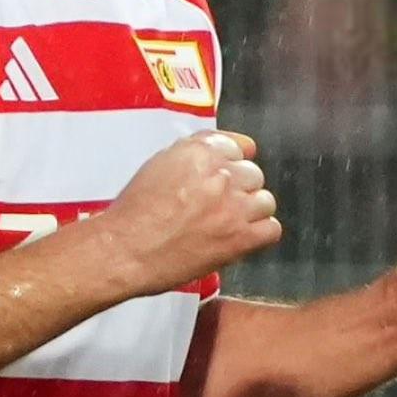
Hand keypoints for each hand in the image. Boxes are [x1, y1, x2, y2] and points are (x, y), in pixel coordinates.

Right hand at [92, 130, 281, 297]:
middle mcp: (221, 174)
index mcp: (200, 151)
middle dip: (239, 188)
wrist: (124, 249)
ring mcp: (233, 206)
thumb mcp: (161, 164)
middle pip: (254, 174)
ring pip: (266, 201)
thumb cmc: (135, 210)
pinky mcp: (239, 238)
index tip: (223, 177)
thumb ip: (195, 152)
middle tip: (218, 205)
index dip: (229, 165)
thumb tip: (232, 149)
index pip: (237, 146)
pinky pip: (271, 230)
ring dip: (251, 212)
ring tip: (227, 223)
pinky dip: (259, 235)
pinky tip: (240, 238)